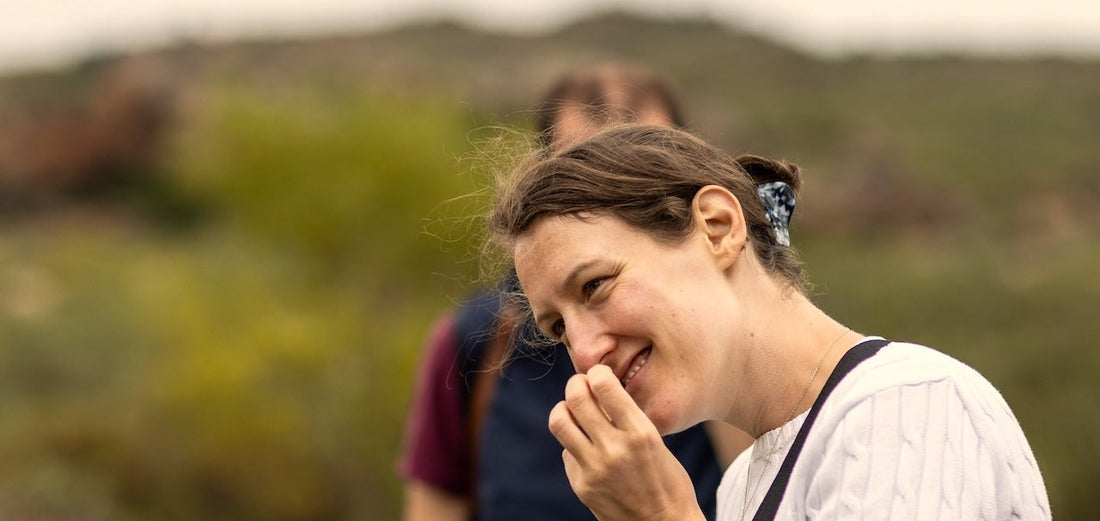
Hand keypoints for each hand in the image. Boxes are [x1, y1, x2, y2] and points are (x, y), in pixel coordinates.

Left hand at [548, 365, 705, 520]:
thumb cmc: (667, 480)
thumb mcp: (655, 440)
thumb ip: (626, 417)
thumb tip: (598, 390)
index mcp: (640, 432)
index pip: (604, 384)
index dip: (597, 372)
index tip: (599, 374)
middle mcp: (614, 448)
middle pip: (576, 398)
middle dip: (575, 384)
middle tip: (581, 385)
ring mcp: (594, 469)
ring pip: (559, 421)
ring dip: (564, 409)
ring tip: (574, 411)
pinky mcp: (581, 485)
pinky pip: (567, 451)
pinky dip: (574, 444)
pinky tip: (589, 449)